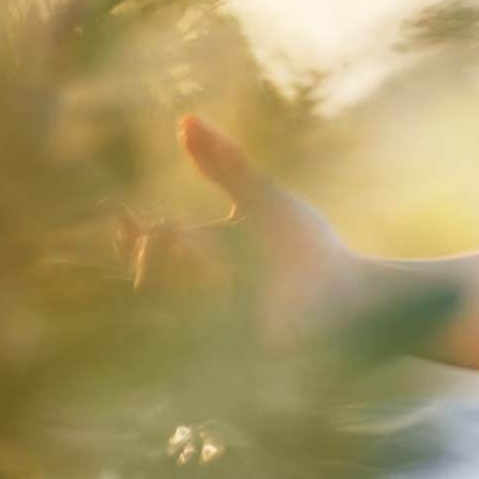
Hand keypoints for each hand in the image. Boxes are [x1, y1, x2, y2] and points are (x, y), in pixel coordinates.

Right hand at [113, 114, 361, 349]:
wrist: (354, 294)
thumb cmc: (309, 249)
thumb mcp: (264, 201)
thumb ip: (226, 165)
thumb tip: (185, 120)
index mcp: (200, 258)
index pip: (145, 251)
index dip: (129, 238)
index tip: (125, 217)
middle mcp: (198, 296)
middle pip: (146, 279)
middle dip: (156, 254)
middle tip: (181, 236)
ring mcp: (212, 330)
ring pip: (166, 309)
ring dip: (184, 279)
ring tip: (215, 263)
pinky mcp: (231, 358)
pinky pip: (196, 339)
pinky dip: (207, 310)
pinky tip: (228, 290)